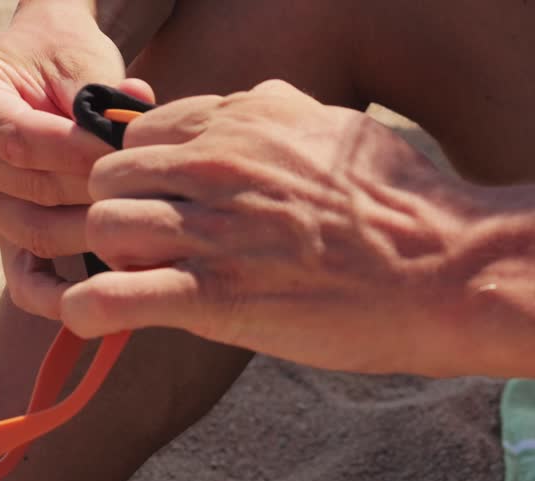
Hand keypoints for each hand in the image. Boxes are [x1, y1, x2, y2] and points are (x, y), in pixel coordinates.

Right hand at [0, 1, 154, 308]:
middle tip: (148, 194)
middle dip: (94, 193)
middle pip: (29, 189)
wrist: (45, 66)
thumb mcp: (79, 60)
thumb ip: (99, 97)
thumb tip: (127, 129)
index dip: (78, 152)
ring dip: (92, 231)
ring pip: (34, 230)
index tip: (129, 154)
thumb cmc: (64, 57)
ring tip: (142, 225)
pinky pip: (21, 275)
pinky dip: (54, 294)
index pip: (20, 141)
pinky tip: (92, 299)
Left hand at [54, 80, 466, 374]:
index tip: (170, 205)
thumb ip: (279, 119)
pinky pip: (107, 297)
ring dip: (112, 259)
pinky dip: (89, 310)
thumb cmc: (405, 206)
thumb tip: (250, 107)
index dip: (150, 174)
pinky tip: (102, 319)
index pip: (144, 133)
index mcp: (243, 121)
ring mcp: (209, 229)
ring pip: (102, 227)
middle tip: (156, 249)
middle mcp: (215, 164)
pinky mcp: (211, 296)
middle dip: (125, 213)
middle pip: (111, 177)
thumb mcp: (338, 130)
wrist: (445, 269)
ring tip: (144, 283)